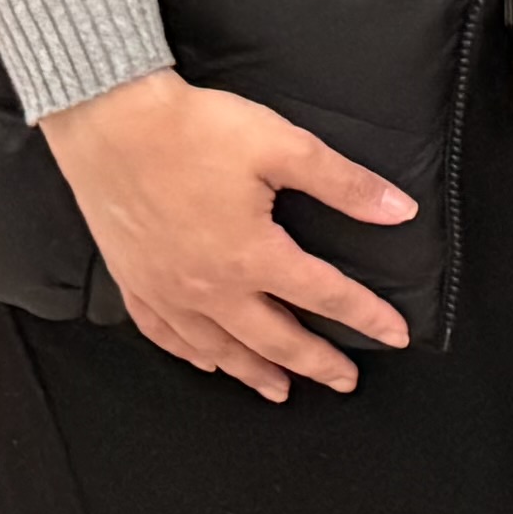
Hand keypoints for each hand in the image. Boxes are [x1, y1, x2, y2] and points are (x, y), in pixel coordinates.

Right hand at [38, 72, 415, 396]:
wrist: (112, 124)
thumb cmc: (196, 131)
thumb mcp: (285, 147)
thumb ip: (345, 185)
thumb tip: (400, 211)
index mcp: (251, 256)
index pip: (325, 296)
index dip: (367, 317)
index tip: (396, 337)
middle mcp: (208, 287)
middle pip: (274, 339)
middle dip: (315, 363)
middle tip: (345, 382)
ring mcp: (165, 290)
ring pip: (218, 349)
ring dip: (254, 372)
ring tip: (281, 389)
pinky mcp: (134, 282)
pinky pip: (166, 335)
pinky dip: (192, 355)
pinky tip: (206, 362)